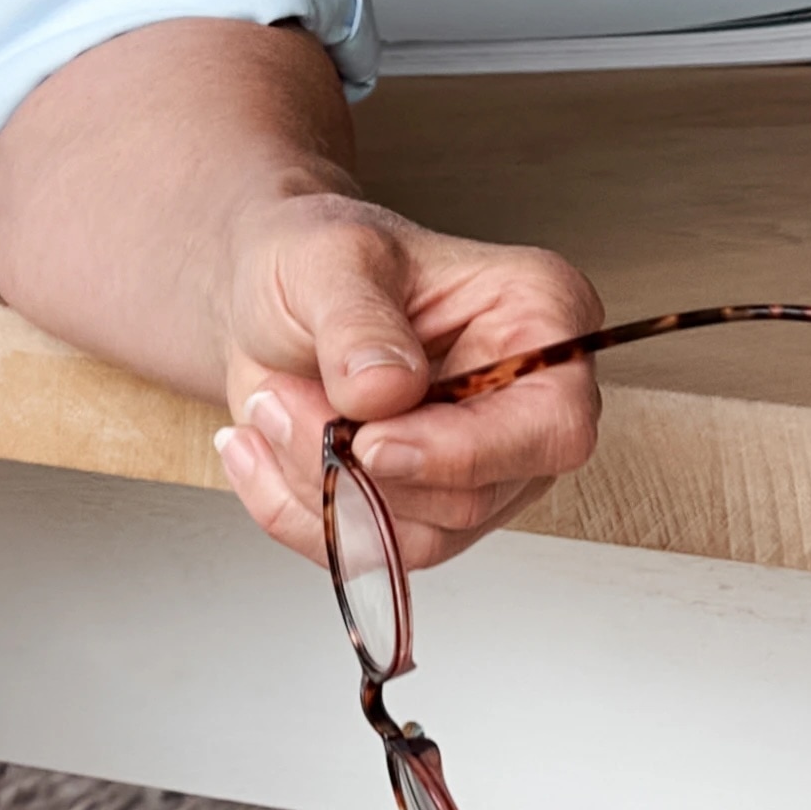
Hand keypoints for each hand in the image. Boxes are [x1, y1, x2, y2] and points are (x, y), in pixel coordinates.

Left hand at [204, 191, 603, 578]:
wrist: (267, 300)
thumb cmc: (315, 261)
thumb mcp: (326, 259)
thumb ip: (357, 322)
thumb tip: (386, 390)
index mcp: (541, 315)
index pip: (551, 424)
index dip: (464, 452)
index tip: (369, 441)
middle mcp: (527, 404)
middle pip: (474, 494)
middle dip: (359, 465)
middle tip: (277, 400)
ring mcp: (484, 466)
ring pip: (420, 534)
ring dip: (321, 483)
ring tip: (269, 405)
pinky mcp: (430, 510)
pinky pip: (373, 550)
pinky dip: (299, 509)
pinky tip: (258, 448)